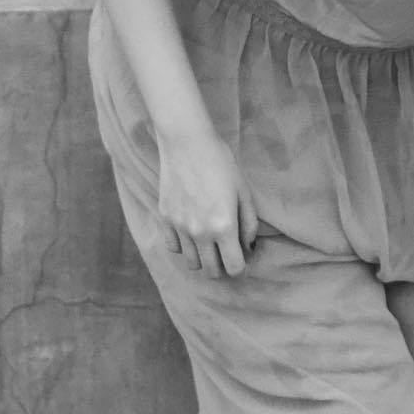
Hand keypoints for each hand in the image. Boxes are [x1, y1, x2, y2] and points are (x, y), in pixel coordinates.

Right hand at [155, 129, 257, 277]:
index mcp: (224, 227)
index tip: (242, 256)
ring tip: (208, 243)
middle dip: (222, 267)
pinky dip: (183, 246)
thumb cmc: (221, 164)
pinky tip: (190, 233)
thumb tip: (248, 247)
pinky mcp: (165, 219)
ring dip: (203, 258)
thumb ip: (248, 224)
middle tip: (226, 252)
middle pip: (211, 271)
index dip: (241, 265)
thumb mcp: (244, 192)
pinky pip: (174, 247)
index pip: (234, 267)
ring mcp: (180, 227)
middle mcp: (200, 233)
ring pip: (191, 263)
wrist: (187, 142)